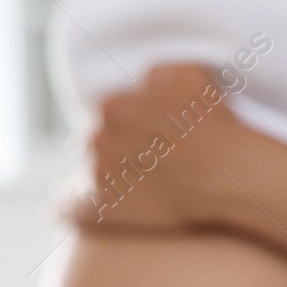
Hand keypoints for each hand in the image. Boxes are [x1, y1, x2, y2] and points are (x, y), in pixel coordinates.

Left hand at [70, 63, 243, 231]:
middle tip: (141, 164)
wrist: (222, 175)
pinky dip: (67, 210)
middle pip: (94, 144)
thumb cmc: (212, 125)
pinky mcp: (103, 210)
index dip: (126, 127)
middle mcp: (95, 139)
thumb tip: (143, 82)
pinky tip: (63, 212)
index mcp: (111, 106)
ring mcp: (97, 177)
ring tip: (120, 188)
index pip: (108, 115)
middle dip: (111, 151)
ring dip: (97, 179)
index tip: (144, 139)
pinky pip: (70, 210)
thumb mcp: (189, 75)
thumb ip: (156, 74)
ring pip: (84, 175)